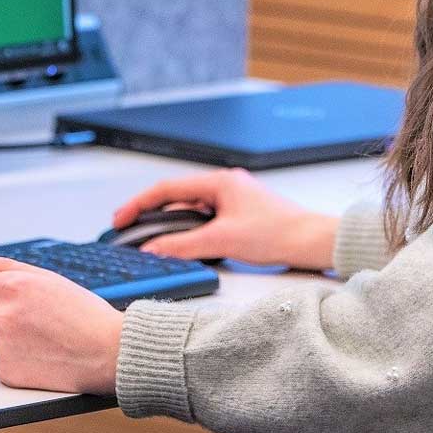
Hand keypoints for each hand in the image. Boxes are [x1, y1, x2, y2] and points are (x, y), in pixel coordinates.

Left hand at [0, 247, 122, 393]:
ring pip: (1, 339)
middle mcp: (3, 316)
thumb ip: (0, 265)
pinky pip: (6, 363)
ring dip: (18, 339)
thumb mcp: (45, 277)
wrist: (110, 352)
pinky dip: (22, 362)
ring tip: (52, 338)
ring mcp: (4, 347)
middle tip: (45, 319)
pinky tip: (47, 356)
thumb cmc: (84, 312)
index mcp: (12, 287)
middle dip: (12, 315)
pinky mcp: (8, 373)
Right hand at [110, 167, 336, 269]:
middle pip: (177, 199)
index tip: (120, 218)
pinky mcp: (241, 216)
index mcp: (219, 182)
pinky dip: (191, 232)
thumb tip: (154, 251)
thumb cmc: (279, 233)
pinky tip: (185, 246)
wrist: (312, 241)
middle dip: (152, 215)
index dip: (139, 204)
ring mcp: (233, 200)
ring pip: (192, 212)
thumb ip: (184, 246)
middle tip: (129, 231)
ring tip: (153, 242)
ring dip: (173, 226)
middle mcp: (225, 186)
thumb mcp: (223, 241)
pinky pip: (206, 220)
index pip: (168, 189)